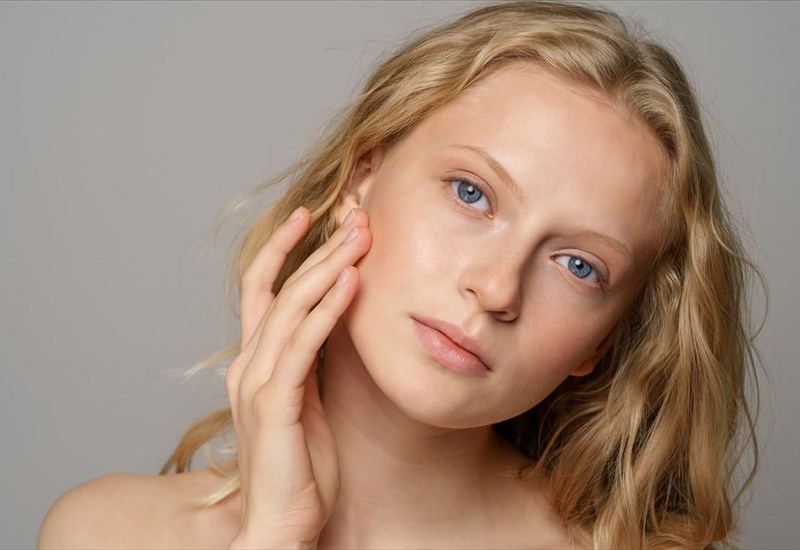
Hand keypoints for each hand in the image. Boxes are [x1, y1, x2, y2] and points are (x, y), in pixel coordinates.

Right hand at [225, 206, 370, 548]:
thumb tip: (331, 325)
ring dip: (327, 268)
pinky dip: (327, 311)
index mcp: (253, 363)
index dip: (282, 251)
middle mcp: (248, 365)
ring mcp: (257, 384)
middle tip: (354, 217)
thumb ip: (307, 364)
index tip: (311, 218)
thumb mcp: (304, 403)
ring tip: (360, 238)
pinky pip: (303, 346)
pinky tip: (351, 283)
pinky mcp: (274, 405)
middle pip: (279, 289)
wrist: (279, 524)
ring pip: (290, 308)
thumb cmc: (297, 468)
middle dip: (318, 249)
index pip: (262, 292)